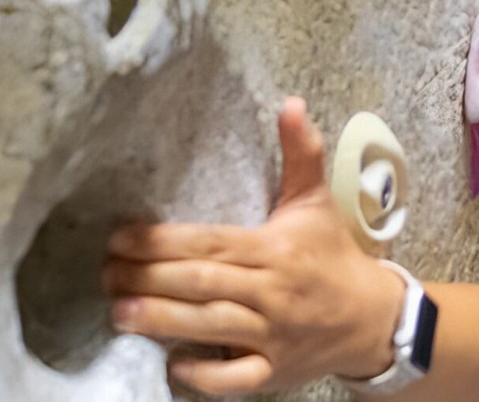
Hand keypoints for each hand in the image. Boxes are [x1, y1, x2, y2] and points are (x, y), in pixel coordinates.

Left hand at [102, 97, 404, 395]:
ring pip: (211, 326)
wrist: (373, 318)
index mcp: (275, 250)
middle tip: (105, 273)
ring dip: (161, 321)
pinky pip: (236, 378)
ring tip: (118, 313)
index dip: (162, 241)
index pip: (211, 243)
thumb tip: (291, 104)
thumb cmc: (333, 255)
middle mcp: (272, 292)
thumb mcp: (317, 202)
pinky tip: (170, 365)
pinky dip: (205, 375)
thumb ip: (301, 154)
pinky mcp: (276, 370)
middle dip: (148, 279)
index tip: (120, 237)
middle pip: (202, 283)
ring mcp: (274, 335)